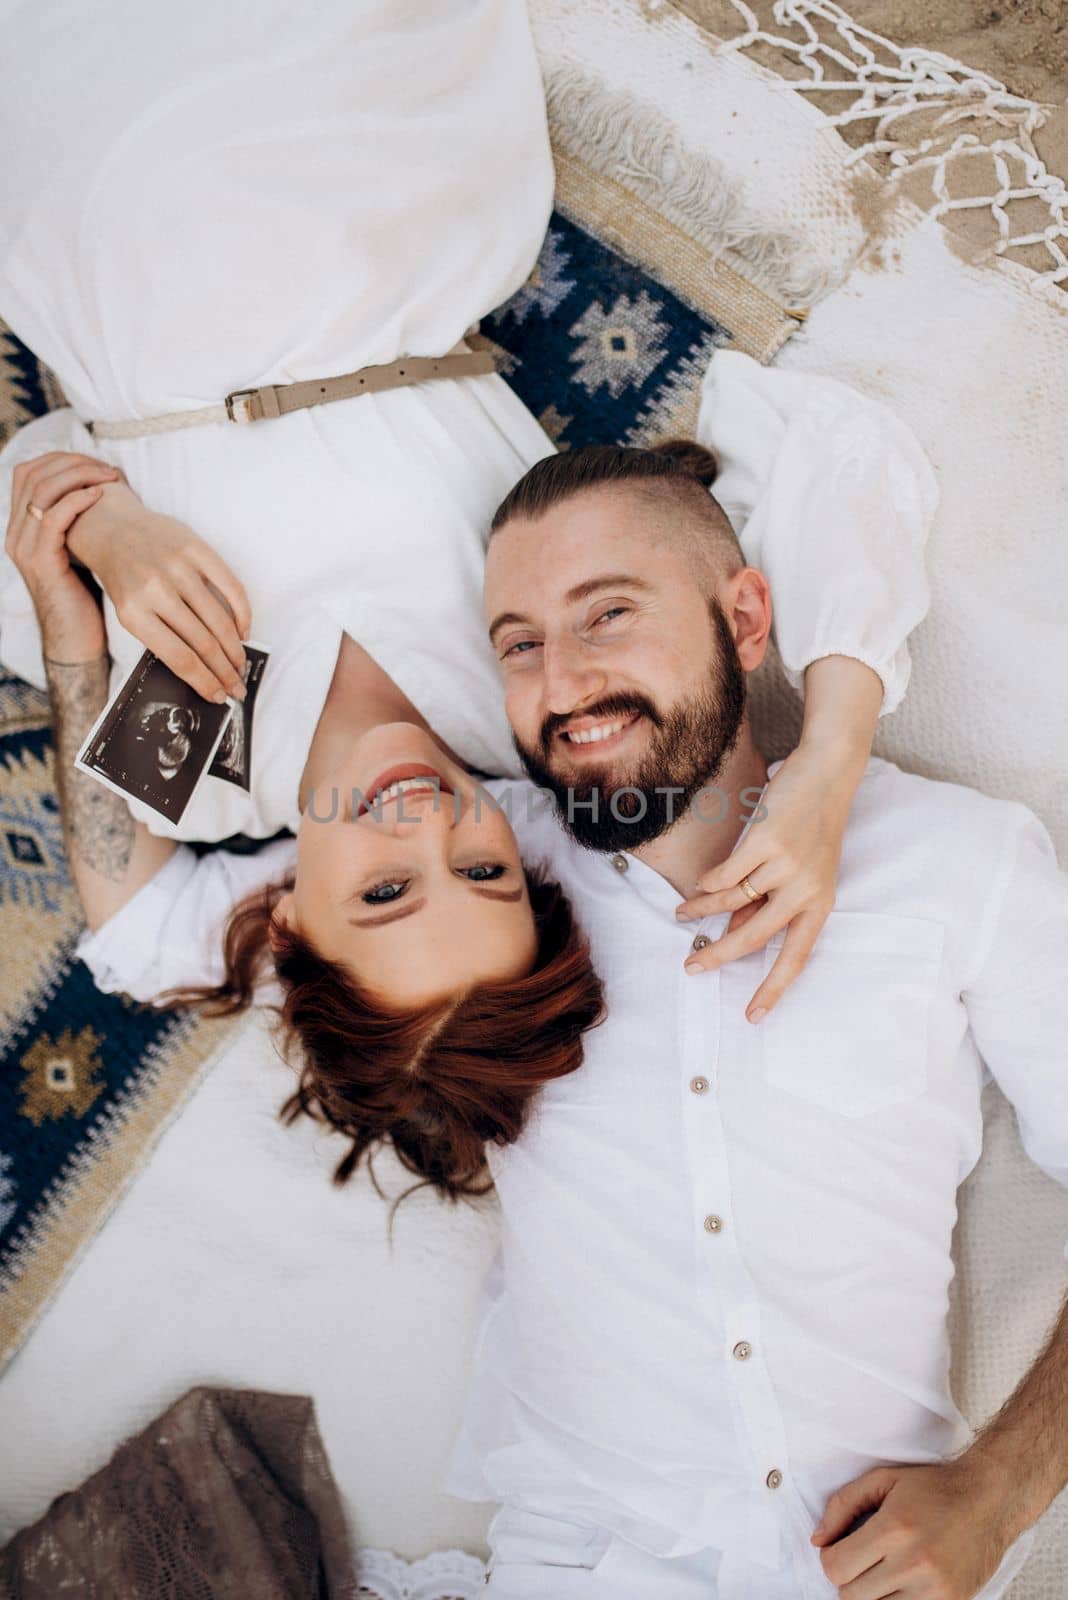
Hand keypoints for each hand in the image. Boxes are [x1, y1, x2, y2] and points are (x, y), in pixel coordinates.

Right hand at [6, 455, 117, 662]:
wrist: (78, 639)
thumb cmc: (89, 594)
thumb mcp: (83, 548)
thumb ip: (82, 520)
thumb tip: (109, 485)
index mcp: (23, 525)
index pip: (30, 471)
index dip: (64, 459)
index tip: (99, 463)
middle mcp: (16, 532)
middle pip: (33, 473)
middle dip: (73, 462)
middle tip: (107, 469)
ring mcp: (24, 547)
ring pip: (41, 490)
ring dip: (79, 476)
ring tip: (110, 479)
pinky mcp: (40, 562)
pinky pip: (52, 517)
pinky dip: (77, 500)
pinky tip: (101, 497)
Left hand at [68, 473, 250, 703]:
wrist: (113, 528)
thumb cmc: (123, 578)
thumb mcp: (129, 611)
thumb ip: (159, 636)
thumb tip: (200, 672)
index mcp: (133, 612)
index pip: (179, 658)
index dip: (204, 682)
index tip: (219, 697)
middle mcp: (155, 589)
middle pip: (203, 643)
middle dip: (225, 672)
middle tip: (237, 688)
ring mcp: (177, 566)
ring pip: (219, 619)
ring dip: (235, 649)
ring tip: (240, 664)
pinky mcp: (195, 548)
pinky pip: (231, 586)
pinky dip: (242, 613)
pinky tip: (243, 631)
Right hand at [675, 737, 854, 1017]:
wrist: (826, 775)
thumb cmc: (811, 826)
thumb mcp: (802, 872)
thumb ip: (769, 902)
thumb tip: (732, 930)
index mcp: (820, 904)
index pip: (795, 958)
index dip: (772, 989)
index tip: (753, 1016)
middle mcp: (806, 891)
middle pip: (753, 937)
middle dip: (717, 956)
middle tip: (691, 968)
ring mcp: (786, 867)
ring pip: (730, 902)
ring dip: (700, 911)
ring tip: (681, 915)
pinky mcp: (766, 842)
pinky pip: (725, 874)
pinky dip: (708, 883)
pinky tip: (699, 886)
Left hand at [812, 1459, 1019, 1598]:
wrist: (988, 1500)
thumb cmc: (933, 1487)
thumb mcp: (883, 1480)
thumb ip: (843, 1505)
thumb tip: (817, 1540)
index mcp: (893, 1529)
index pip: (836, 1567)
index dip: (830, 1558)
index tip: (838, 1548)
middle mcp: (913, 1563)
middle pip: (851, 1595)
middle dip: (849, 1577)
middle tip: (863, 1559)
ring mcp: (934, 1589)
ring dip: (873, 1594)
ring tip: (884, 1571)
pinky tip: (902, 1584)